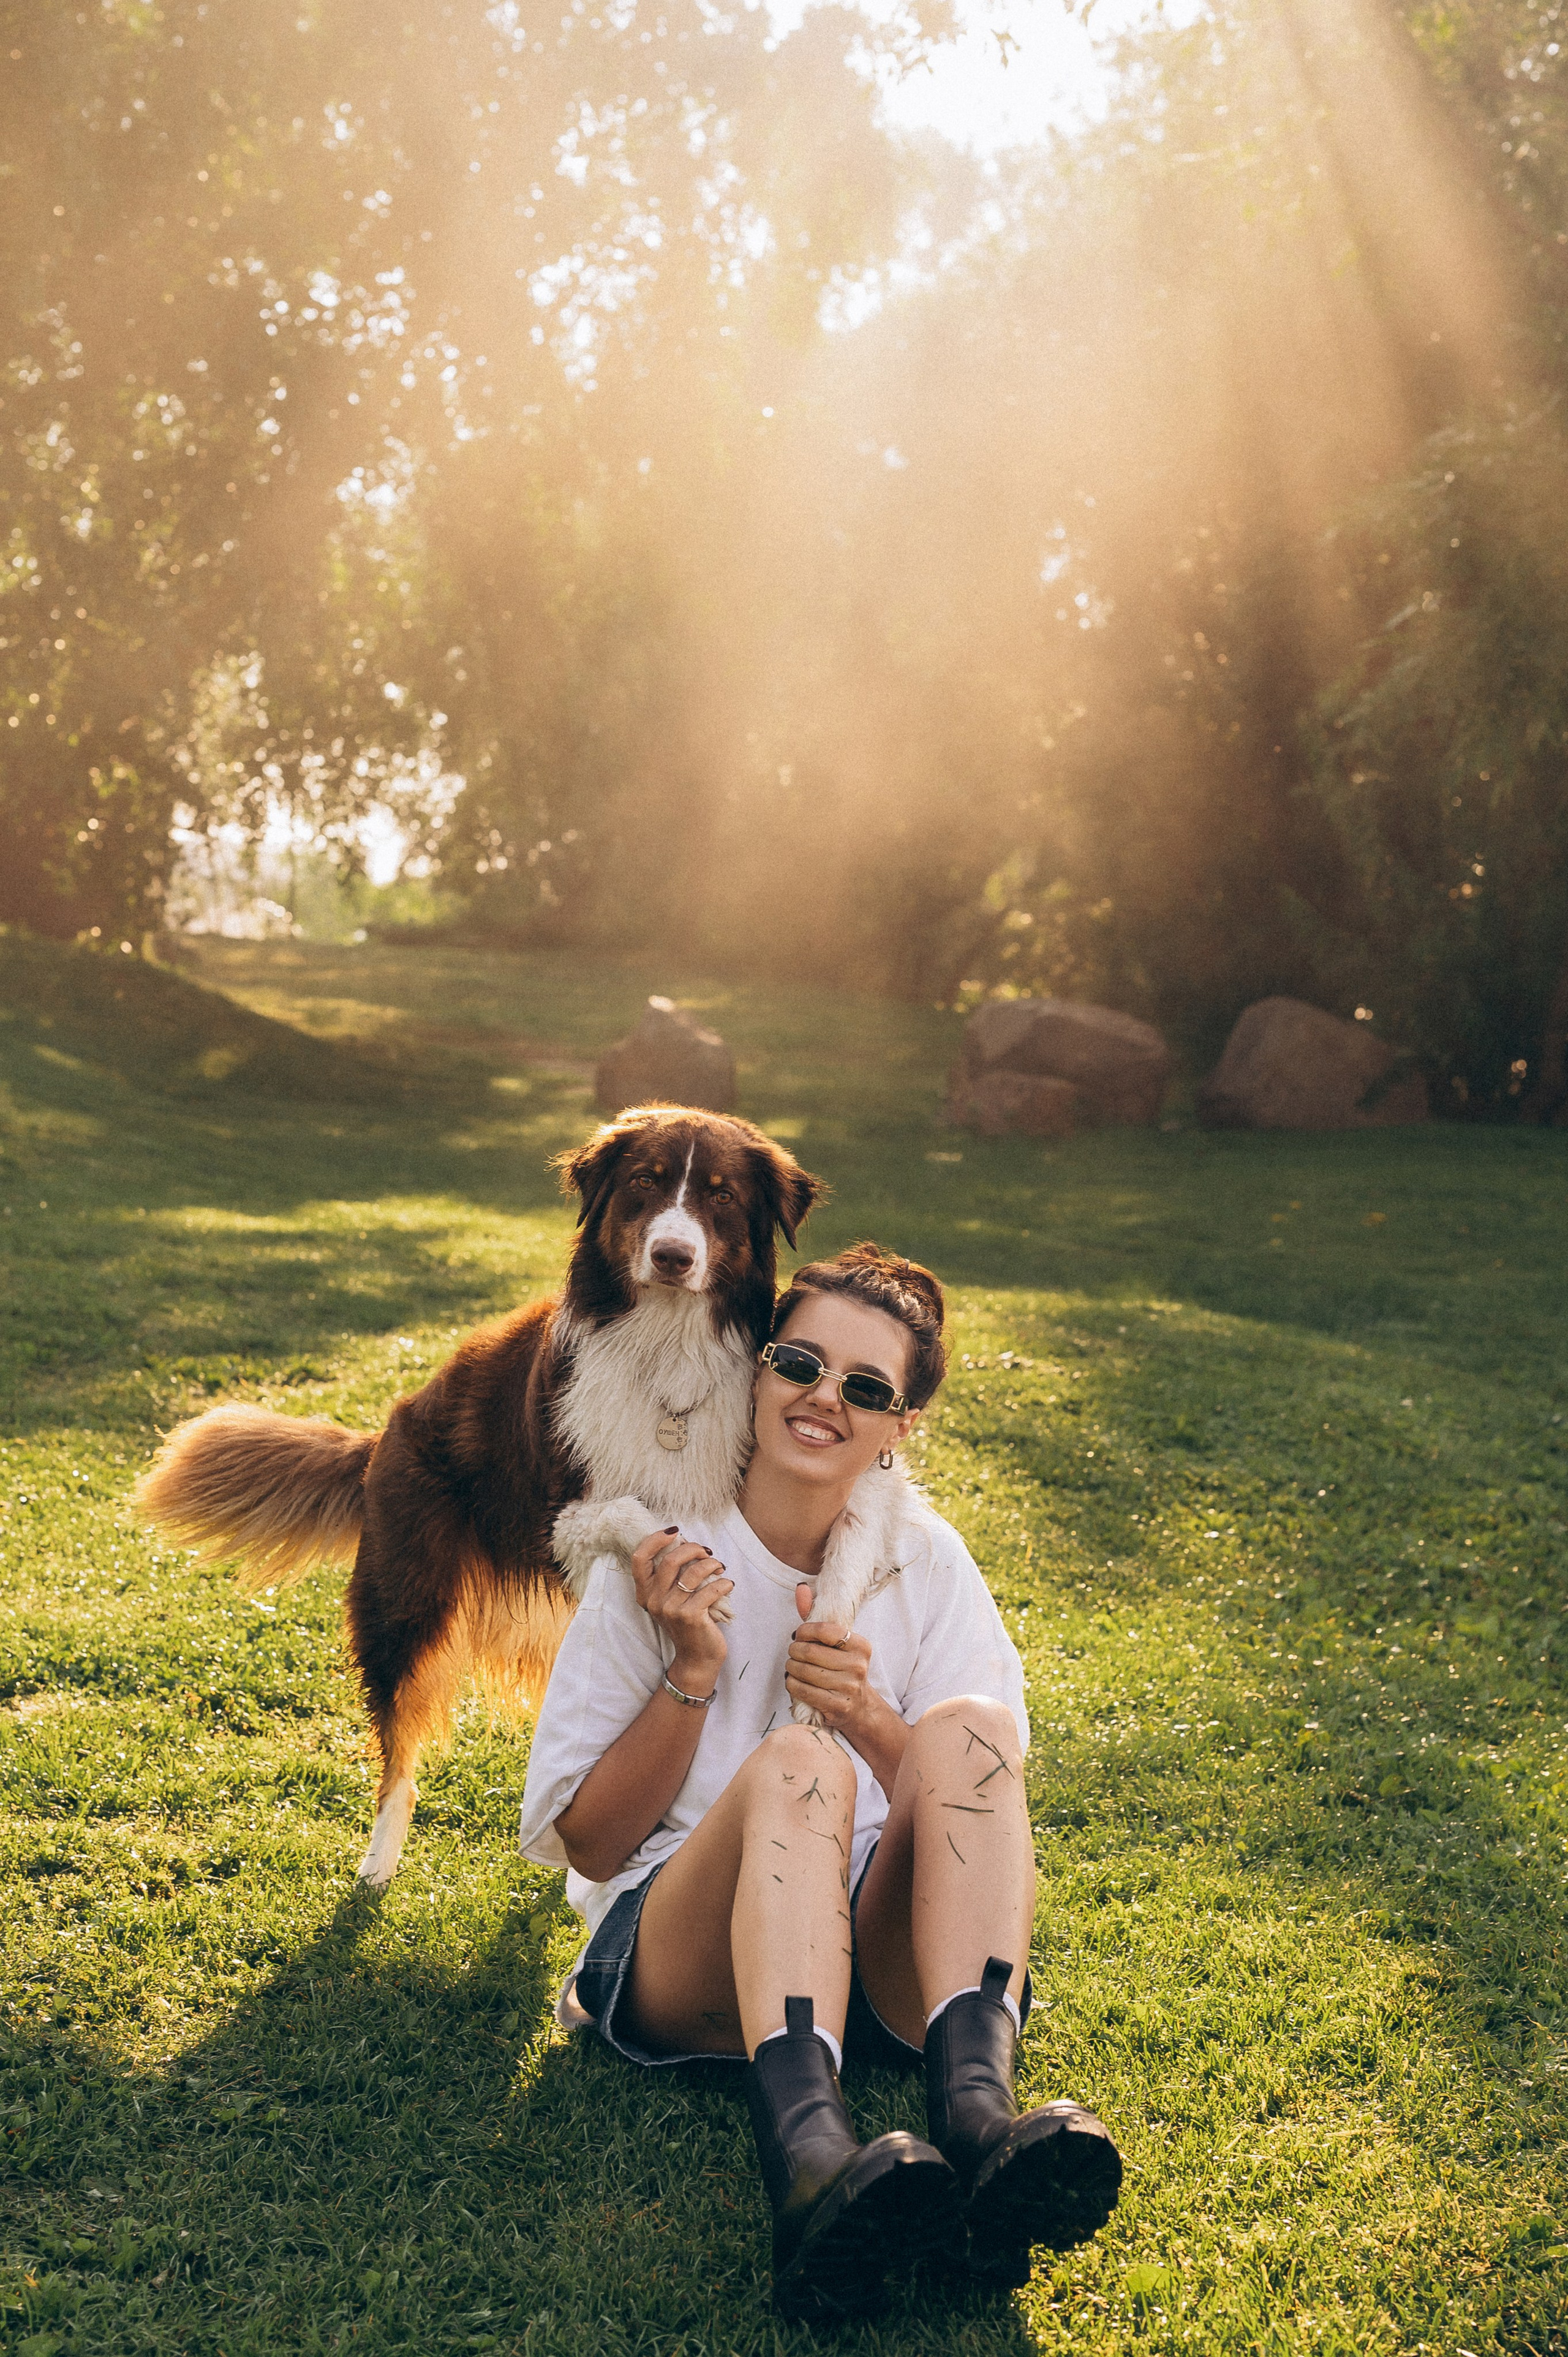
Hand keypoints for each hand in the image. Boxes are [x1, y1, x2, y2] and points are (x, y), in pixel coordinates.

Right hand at [629, 1528, 732, 1694]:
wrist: (696, 1659)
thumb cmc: (687, 1623)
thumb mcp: (670, 1600)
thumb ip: (671, 1577)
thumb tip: (686, 1544)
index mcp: (645, 1594)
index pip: (639, 1559)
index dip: (655, 1540)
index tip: (675, 1532)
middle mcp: (654, 1601)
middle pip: (670, 1560)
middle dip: (692, 1548)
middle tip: (706, 1551)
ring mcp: (671, 1610)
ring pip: (693, 1572)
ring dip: (711, 1564)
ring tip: (719, 1566)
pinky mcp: (690, 1617)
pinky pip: (710, 1589)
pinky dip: (724, 1582)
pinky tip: (728, 1584)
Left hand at [785, 1581, 876, 1738]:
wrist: (859, 1707)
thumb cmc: (842, 1668)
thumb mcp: (835, 1643)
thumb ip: (817, 1615)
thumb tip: (801, 1588)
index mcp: (860, 1645)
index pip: (825, 1630)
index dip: (805, 1631)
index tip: (799, 1635)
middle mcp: (858, 1666)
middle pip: (810, 1652)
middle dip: (794, 1651)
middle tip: (793, 1653)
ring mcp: (849, 1687)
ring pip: (804, 1671)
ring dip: (791, 1668)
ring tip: (792, 1667)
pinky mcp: (837, 1706)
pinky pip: (803, 1690)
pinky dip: (792, 1684)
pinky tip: (794, 1681)